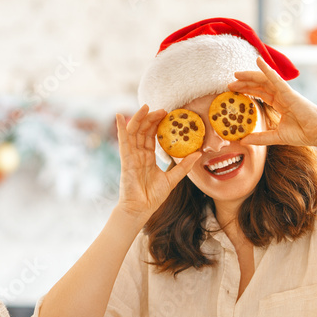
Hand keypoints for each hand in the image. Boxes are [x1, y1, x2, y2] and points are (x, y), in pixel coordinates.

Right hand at [115, 105, 201, 220]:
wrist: (141, 209)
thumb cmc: (153, 197)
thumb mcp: (172, 179)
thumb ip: (183, 166)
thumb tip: (198, 154)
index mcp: (147, 158)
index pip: (151, 137)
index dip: (157, 125)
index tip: (167, 115)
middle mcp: (138, 155)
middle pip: (143, 132)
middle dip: (150, 119)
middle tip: (162, 109)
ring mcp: (131, 156)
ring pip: (133, 133)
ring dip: (138, 118)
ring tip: (146, 107)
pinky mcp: (126, 160)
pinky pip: (123, 142)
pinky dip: (120, 129)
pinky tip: (118, 116)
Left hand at [227, 58, 316, 149]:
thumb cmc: (303, 134)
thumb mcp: (276, 137)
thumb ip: (260, 138)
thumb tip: (243, 140)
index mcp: (280, 103)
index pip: (260, 93)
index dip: (247, 90)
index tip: (233, 91)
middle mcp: (282, 95)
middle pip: (260, 85)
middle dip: (244, 83)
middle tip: (229, 84)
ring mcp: (286, 93)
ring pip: (265, 80)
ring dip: (250, 76)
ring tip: (236, 74)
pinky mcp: (290, 93)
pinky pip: (276, 79)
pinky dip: (267, 70)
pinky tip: (258, 61)